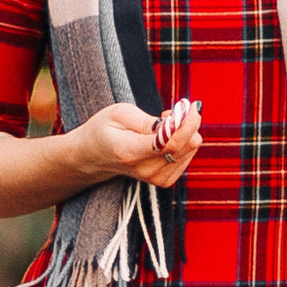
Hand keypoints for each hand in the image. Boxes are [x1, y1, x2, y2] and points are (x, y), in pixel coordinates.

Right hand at [74, 97, 200, 189]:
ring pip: (190, 150)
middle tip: (175, 110)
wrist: (94, 156)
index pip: (170, 143)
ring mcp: (156, 178)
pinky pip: (188, 156)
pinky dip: (183, 142)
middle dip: (188, 123)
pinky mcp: (164, 180)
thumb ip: (148, 121)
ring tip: (162, 124)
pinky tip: (167, 136)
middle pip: (186, 146)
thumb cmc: (104, 130)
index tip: (192, 106)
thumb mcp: (119, 114)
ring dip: (184, 132)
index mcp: (130, 152)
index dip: (187, 123)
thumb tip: (177, 122)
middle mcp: (146, 170)